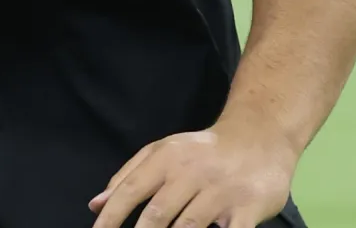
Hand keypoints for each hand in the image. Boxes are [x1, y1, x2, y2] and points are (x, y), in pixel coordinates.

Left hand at [86, 121, 296, 227]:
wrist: (259, 138)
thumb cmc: (203, 151)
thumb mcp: (163, 152)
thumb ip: (128, 177)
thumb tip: (95, 205)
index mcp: (167, 159)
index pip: (131, 190)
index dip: (111, 216)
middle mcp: (192, 173)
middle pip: (158, 214)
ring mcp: (221, 192)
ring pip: (189, 227)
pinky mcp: (247, 208)